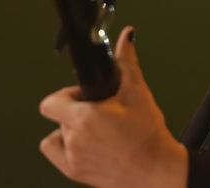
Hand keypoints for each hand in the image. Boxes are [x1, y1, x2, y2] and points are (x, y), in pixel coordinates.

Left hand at [39, 27, 187, 187]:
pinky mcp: (74, 173)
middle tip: (99, 113)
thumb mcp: (138, 94)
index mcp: (85, 119)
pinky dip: (66, 148)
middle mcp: (74, 140)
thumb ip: (126, 62)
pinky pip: (56, 153)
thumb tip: (127, 37)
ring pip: (59, 134)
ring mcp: (73, 159)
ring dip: (71, 130)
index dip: (68, 94)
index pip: (52, 102)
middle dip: (76, 111)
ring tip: (95, 131)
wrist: (157, 172)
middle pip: (59, 116)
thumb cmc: (149, 138)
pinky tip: (86, 144)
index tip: (84, 95)